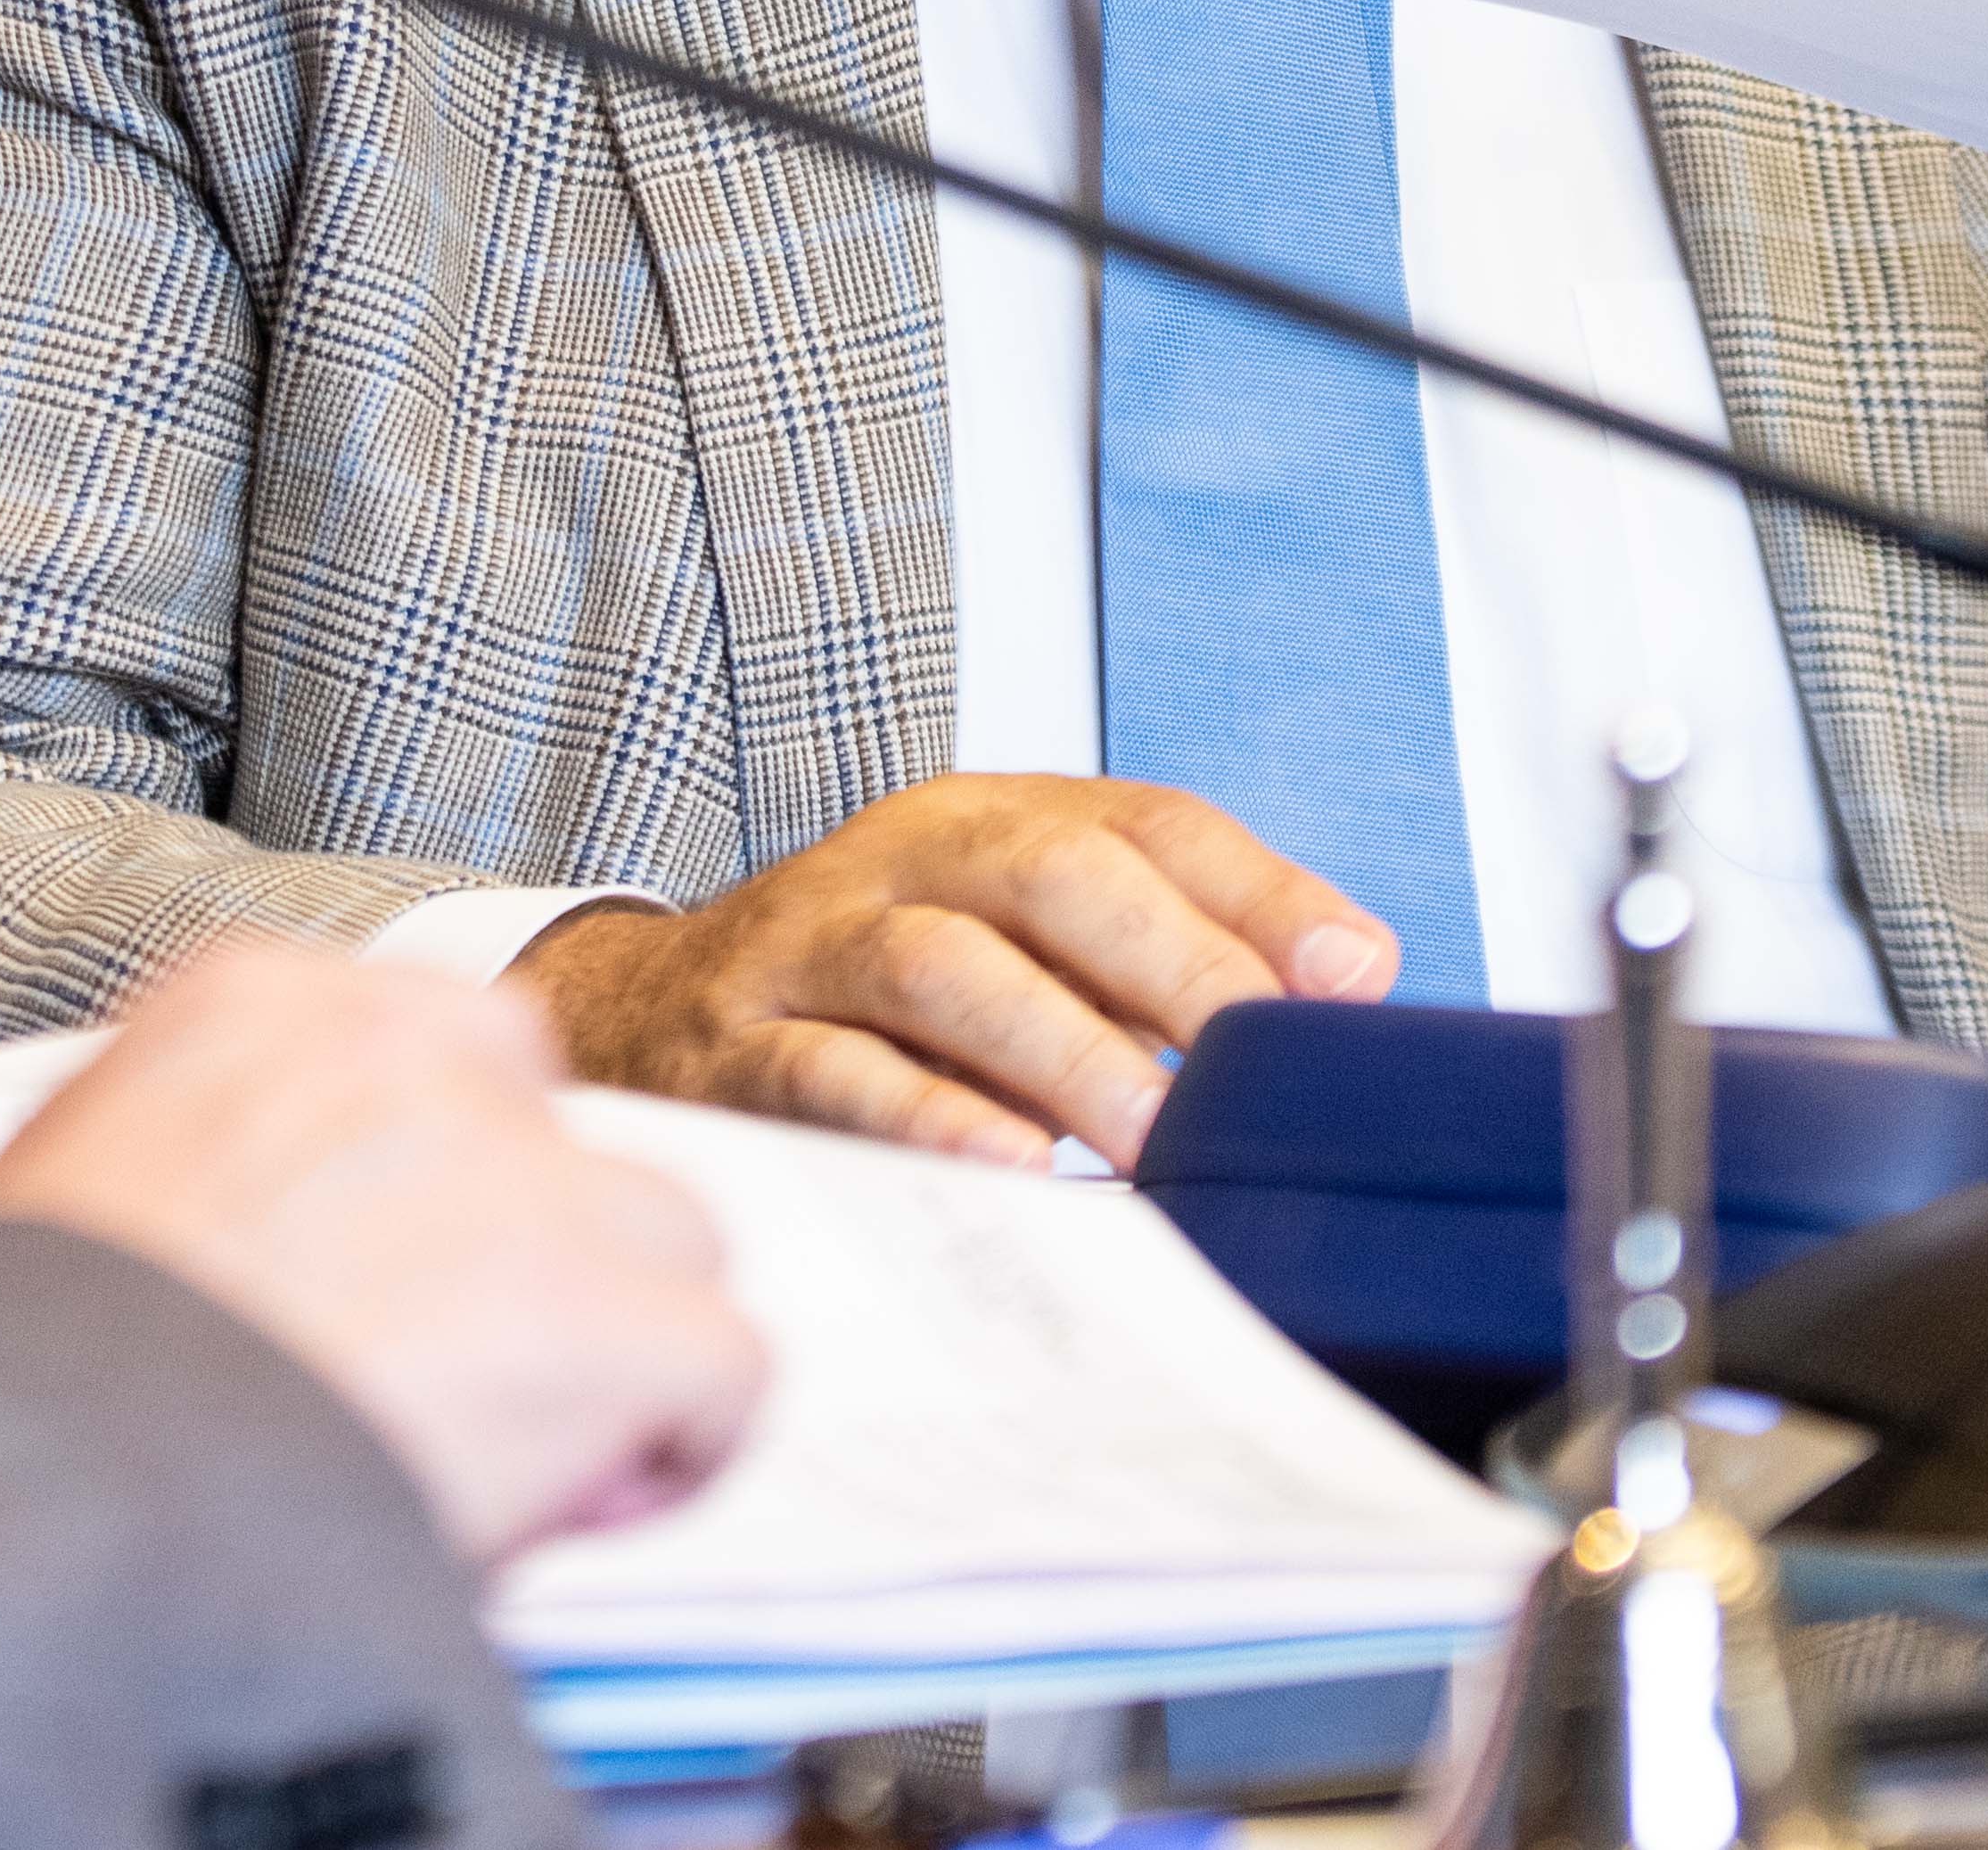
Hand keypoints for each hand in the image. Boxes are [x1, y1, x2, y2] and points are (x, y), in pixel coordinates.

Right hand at [0, 946, 759, 1565]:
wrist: (31, 1489)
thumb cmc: (14, 1381)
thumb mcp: (73, 1189)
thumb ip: (209, 1161)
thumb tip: (302, 1251)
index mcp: (256, 1003)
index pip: (432, 1039)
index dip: (442, 1175)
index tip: (401, 1274)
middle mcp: (401, 1055)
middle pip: (553, 1125)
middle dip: (532, 1245)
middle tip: (455, 1374)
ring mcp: (511, 1177)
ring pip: (664, 1233)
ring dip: (614, 1331)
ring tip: (523, 1447)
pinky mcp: (593, 1314)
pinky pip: (727, 1362)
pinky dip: (683, 1440)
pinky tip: (582, 1504)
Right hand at [514, 772, 1390, 1170]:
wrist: (634, 1016)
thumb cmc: (872, 998)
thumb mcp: (1012, 946)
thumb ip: (1159, 965)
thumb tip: (1352, 990)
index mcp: (987, 822)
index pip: (1145, 823)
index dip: (1258, 894)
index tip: (1353, 980)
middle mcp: (901, 863)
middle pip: (1048, 872)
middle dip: (1172, 963)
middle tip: (1253, 1063)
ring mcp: (809, 950)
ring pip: (941, 967)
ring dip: (1061, 1049)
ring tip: (1150, 1132)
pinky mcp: (735, 1051)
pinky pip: (827, 1072)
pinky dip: (921, 1117)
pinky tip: (1005, 1166)